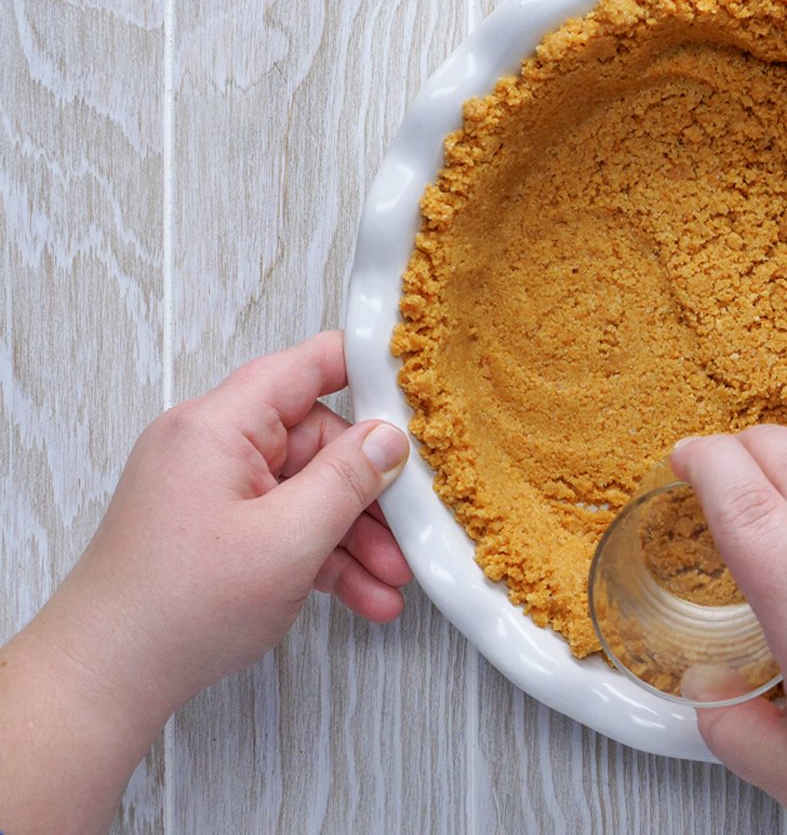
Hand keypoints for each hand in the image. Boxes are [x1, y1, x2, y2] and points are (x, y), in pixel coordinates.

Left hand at [0, 332, 411, 833]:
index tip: (420, 391)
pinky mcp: (216, 528)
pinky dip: (322, 556)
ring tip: (390, 581)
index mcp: (218, 427)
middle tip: (410, 530)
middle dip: (369, 492)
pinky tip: (361, 594)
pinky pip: (285, 525)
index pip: (306, 367)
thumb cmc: (176, 609)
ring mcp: (213, 489)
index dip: (368, 370)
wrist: (106, 679)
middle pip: (318, 441)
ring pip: (307, 492)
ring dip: (353, 536)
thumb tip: (389, 439)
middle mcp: (212, 446)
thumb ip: (347, 481)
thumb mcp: (287, 541)